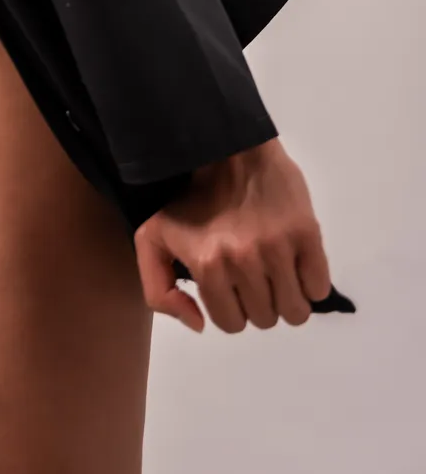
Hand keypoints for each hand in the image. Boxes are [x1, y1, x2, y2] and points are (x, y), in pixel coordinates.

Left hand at [133, 137, 332, 332]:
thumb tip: (198, 324)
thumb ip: (159, 290)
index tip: (231, 289)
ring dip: (287, 299)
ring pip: (295, 311)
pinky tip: (295, 263)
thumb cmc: (191, 197)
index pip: (230, 323)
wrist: (229, 149)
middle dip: (259, 304)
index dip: (231, 309)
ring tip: (275, 274)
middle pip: (265, 319)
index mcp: (208, 265)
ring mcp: (278, 248)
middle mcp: (244, 261)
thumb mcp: (154, 238)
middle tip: (253, 276)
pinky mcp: (307, 234)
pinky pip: (319, 287)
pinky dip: (310, 283)